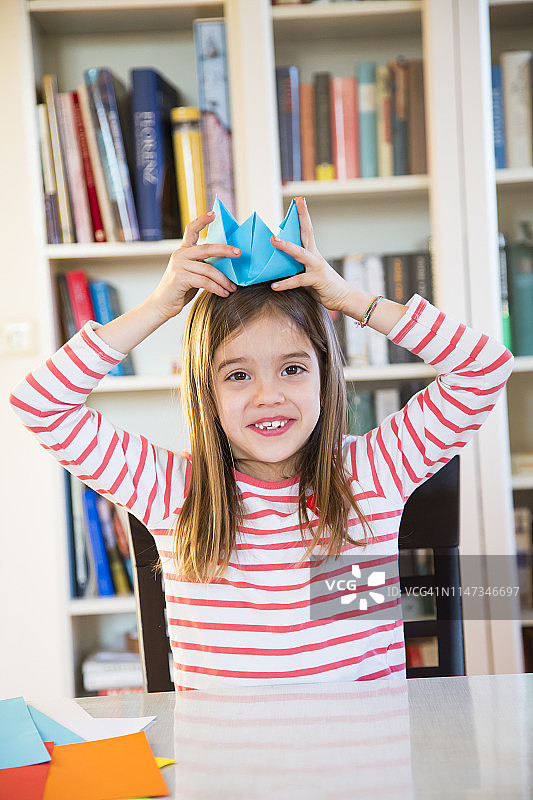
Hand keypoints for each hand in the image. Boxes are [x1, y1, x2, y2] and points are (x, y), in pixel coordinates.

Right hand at [148, 211, 238, 321]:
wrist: (162, 305)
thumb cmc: (180, 290)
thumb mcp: (192, 273)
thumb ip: (203, 265)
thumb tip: (227, 265)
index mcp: (183, 251)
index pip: (191, 230)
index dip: (202, 220)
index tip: (214, 214)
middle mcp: (180, 255)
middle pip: (206, 248)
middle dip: (225, 250)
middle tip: (239, 253)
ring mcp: (179, 266)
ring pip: (208, 269)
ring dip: (224, 280)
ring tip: (232, 288)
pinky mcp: (179, 278)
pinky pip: (204, 281)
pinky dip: (217, 288)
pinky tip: (224, 294)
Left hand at [269, 197, 351, 312]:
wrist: (344, 298)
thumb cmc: (324, 288)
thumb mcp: (308, 275)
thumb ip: (296, 269)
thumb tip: (278, 267)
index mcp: (313, 254)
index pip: (307, 230)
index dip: (303, 215)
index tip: (299, 200)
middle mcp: (315, 257)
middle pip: (307, 233)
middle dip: (301, 217)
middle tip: (296, 201)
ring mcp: (317, 267)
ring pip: (300, 253)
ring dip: (286, 246)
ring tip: (273, 240)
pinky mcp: (317, 279)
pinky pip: (299, 280)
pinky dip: (286, 283)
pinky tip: (275, 286)